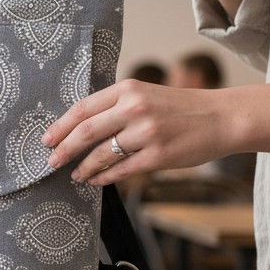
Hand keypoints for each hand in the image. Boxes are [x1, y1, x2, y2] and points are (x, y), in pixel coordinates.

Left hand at [42, 79, 235, 186]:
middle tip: (51, 161)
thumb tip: (79, 128)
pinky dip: (105, 177)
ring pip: (102, 154)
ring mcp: (147, 133)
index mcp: (128, 89)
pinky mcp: (159, 156)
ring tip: (76, 174)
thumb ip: (115, 106)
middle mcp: (135, 108)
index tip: (46, 139)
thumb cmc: (179, 108)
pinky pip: (122, 170)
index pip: (83, 108)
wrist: (222, 118)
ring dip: (84, 167)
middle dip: (64, 149)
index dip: (60, 126)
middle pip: (86, 131)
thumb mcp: (145, 94)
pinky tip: (96, 180)